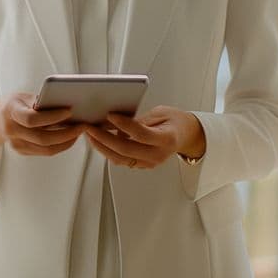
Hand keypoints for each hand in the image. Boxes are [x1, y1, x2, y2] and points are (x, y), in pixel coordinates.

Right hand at [0, 93, 87, 156]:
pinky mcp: (22, 151)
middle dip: (66, 133)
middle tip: (82, 126)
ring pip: (46, 149)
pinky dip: (60, 145)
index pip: (32, 119)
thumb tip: (66, 103)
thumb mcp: (23, 97)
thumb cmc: (13, 105)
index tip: (70, 111)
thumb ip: (40, 101)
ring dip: (66, 141)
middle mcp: (12, 131)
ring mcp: (16, 144)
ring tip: (79, 132)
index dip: (52, 117)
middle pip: (42, 138)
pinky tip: (69, 137)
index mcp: (11, 112)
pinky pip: (45, 151)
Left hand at [84, 106, 204, 170]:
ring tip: (90, 134)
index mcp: (166, 139)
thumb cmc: (175, 121)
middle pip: (126, 149)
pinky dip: (109, 151)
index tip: (109, 115)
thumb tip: (118, 121)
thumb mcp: (161, 112)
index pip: (141, 134)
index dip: (123, 125)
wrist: (186, 135)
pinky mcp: (143, 165)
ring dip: (102, 147)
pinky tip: (100, 141)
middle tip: (90, 127)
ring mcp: (150, 163)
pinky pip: (122, 160)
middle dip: (104, 138)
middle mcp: (158, 154)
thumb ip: (141, 119)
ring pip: (120, 159)